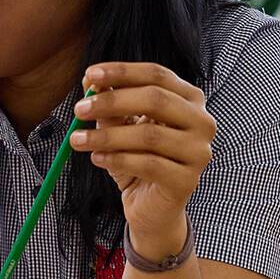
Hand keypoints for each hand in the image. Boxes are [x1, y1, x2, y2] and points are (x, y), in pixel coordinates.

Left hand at [71, 62, 214, 255]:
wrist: (150, 206)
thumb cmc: (137, 160)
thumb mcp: (121, 127)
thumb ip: (110, 104)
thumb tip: (89, 81)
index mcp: (189, 99)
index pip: (156, 75)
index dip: (122, 72)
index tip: (89, 75)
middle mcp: (201, 121)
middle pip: (155, 99)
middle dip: (112, 101)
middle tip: (79, 110)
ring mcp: (199, 151)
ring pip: (149, 135)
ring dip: (107, 136)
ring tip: (78, 140)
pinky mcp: (187, 180)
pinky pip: (148, 164)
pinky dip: (117, 160)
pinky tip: (97, 159)